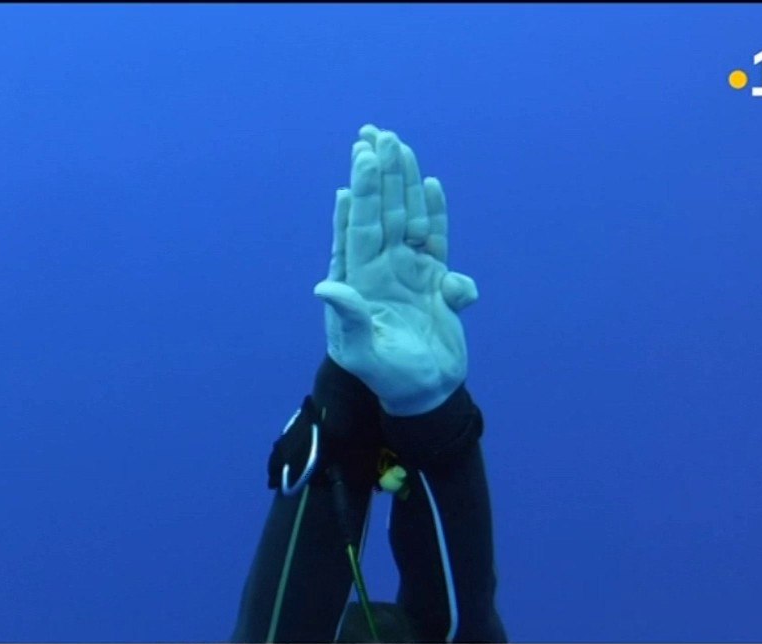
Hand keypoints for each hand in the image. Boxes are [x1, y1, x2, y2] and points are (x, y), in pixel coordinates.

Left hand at [314, 125, 479, 416]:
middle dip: (379, 173)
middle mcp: (382, 268)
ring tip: (400, 146)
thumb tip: (326, 285)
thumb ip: (347, 317)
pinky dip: (435, 213)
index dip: (360, 192)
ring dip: (404, 183)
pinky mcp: (436, 281)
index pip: (359, 226)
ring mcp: (410, 271)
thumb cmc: (385, 375)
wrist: (424, 391)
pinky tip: (431, 186)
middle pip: (383, 211)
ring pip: (408, 217)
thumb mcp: (359, 351)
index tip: (359, 157)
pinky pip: (436, 239)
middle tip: (376, 134)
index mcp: (359, 280)